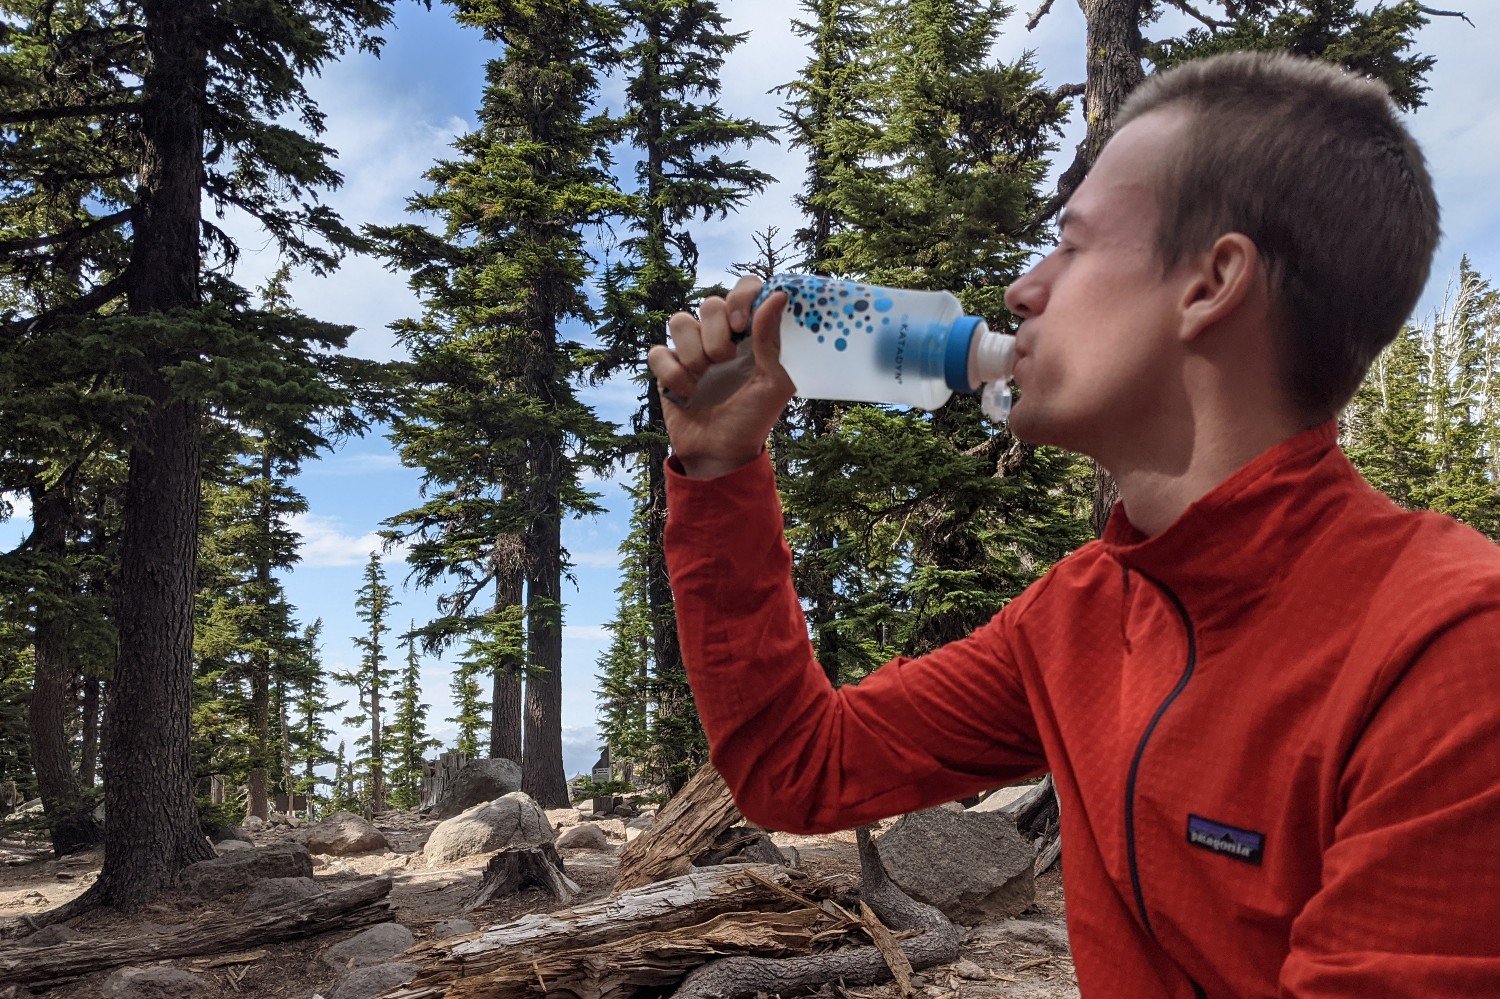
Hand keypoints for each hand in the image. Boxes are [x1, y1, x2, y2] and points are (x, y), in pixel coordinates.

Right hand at [648, 275, 794, 478]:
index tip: (741, 325)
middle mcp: (720, 336)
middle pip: (710, 303)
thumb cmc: (753, 419)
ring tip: (704, 379)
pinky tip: (685, 392)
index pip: (745, 289)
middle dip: (716, 334)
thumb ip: (773, 341)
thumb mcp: (774, 384)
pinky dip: (671, 372)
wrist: (721, 454)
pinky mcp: (667, 368)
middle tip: (726, 361)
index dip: (740, 297)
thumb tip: (777, 296)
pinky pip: (658, 351)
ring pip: (680, 321)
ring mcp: (692, 350)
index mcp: (751, 334)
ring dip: (693, 353)